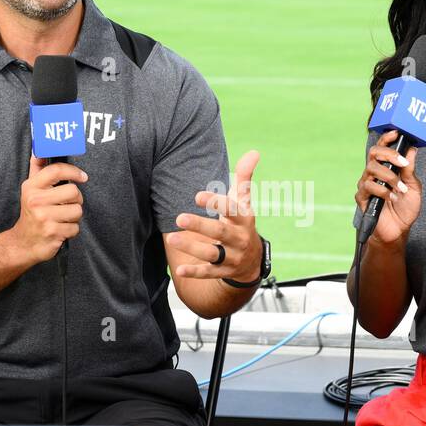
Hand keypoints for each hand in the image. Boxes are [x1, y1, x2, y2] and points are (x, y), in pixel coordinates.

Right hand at [12, 156, 87, 263]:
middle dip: (76, 199)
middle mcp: (36, 201)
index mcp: (32, 187)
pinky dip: (71, 230)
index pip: (56, 171)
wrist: (23, 242)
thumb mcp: (30, 189)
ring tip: (63, 218)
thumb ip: (37, 168)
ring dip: (74, 216)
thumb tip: (39, 147)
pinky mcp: (53, 233)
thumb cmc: (31, 212)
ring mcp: (44, 218)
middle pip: (73, 192)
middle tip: (68, 204)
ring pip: (77, 210)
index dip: (73, 171)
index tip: (82, 176)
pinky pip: (75, 228)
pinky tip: (61, 229)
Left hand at [168, 149, 262, 281]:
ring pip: (212, 253)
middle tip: (179, 218)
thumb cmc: (240, 224)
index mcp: (243, 219)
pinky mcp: (223, 272)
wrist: (251, 261)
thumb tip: (254, 151)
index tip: (197, 195)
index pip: (232, 210)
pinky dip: (195, 272)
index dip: (216, 203)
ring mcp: (232, 257)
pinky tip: (180, 270)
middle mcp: (239, 238)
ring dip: (192, 247)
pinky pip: (209, 273)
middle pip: (220, 232)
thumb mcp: (243, 203)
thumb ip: (244, 178)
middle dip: (200, 225)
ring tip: (171, 239)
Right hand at [355, 129, 420, 245]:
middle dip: (388, 154)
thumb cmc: (405, 208)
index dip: (387, 138)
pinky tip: (392, 198)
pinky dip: (383, 191)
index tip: (396, 132)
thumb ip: (410, 169)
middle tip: (401, 163)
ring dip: (389, 177)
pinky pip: (369, 187)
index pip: (383, 148)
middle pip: (374, 153)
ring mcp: (367, 184)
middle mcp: (374, 173)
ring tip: (400, 189)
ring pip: (372, 169)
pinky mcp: (362, 198)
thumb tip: (412, 149)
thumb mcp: (413, 187)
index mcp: (386, 168)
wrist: (398, 230)